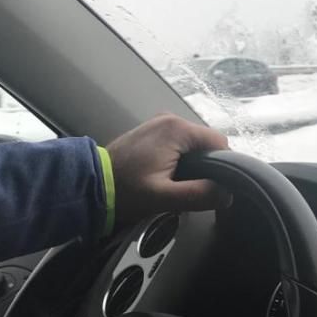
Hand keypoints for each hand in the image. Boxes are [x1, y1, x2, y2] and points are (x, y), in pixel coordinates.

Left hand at [107, 114, 230, 225]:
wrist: (90, 185)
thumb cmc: (125, 191)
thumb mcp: (164, 198)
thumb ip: (199, 194)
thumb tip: (226, 194)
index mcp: (178, 129)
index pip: (219, 143)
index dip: (223, 166)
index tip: (213, 186)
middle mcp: (170, 118)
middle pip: (206, 142)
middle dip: (205, 166)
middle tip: (191, 189)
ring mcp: (159, 123)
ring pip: (193, 144)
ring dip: (192, 163)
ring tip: (177, 184)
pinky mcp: (152, 131)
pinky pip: (179, 143)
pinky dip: (180, 158)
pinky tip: (168, 175)